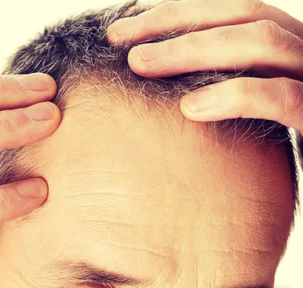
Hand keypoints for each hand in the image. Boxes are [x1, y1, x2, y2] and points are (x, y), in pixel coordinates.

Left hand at [107, 0, 302, 133]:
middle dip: (177, 21)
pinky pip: (282, 98)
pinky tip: (190, 108)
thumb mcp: (261, 118)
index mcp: (290, 49)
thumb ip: (232, 95)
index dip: (180, 12)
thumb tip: (174, 99)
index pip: (235, 11)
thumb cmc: (289, 155)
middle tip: (121, 40)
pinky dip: (236, 96)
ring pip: (261, 44)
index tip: (126, 29)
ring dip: (194, 49)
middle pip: (244, 14)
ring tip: (141, 66)